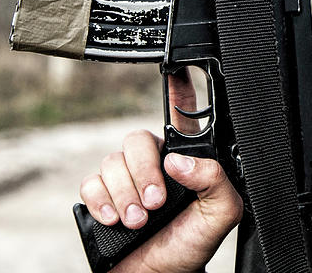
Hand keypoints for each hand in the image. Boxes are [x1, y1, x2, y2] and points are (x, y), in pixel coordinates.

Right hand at [78, 69, 242, 272]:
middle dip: (143, 172)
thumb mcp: (221, 213)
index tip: (179, 68)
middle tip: (156, 202)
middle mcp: (154, 163)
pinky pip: (90, 183)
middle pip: (137, 140)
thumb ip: (214, 181)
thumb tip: (179, 161)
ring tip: (138, 221)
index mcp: (187, 159)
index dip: (181, 90)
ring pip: (111, 162)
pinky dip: (102, 201)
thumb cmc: (192, 243)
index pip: (184, 117)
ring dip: (125, 194)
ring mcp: (126, 179)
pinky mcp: (102, 197)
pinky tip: (116, 219)